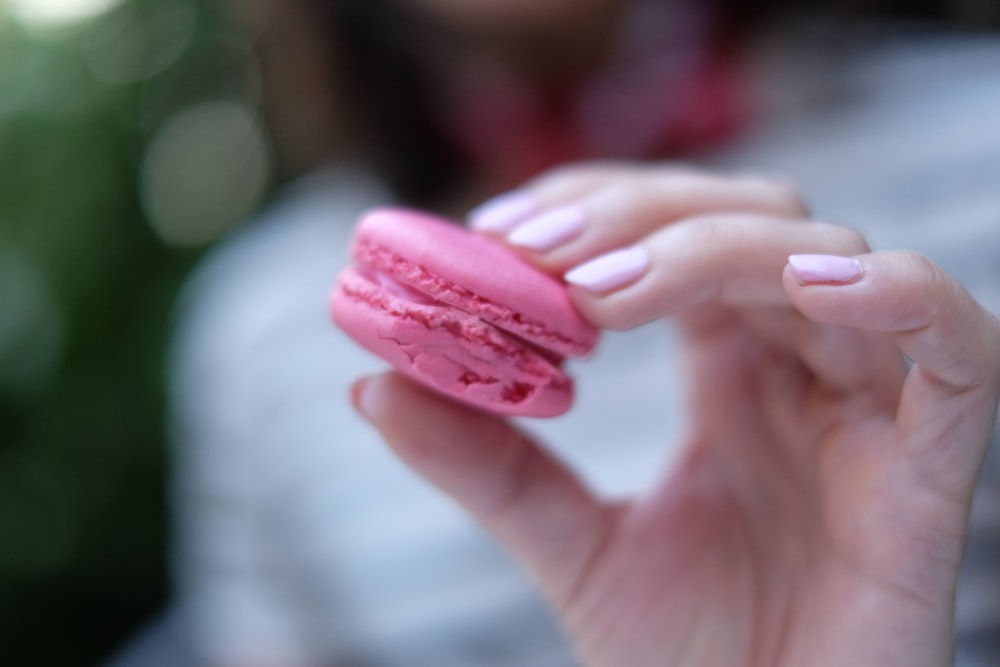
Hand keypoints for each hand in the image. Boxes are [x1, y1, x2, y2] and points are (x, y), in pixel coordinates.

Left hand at [351, 164, 999, 665]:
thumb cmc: (689, 654)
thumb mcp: (567, 545)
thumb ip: (486, 463)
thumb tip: (374, 383)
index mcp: (731, 372)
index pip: (676, 234)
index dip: (596, 211)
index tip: (496, 232)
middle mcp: (801, 368)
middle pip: (743, 219)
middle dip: (634, 217)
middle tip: (531, 251)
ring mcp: (870, 407)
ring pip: (822, 255)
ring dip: (710, 247)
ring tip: (601, 294)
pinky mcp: (932, 466)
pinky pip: (956, 343)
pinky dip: (893, 296)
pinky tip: (804, 289)